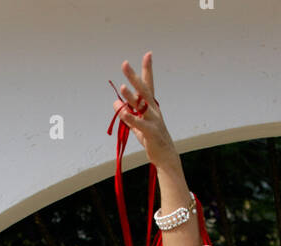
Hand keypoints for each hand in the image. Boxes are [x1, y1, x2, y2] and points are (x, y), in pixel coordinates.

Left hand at [112, 51, 178, 170]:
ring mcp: (154, 120)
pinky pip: (140, 124)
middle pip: (143, 90)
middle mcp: (153, 110)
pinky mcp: (151, 133)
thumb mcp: (136, 125)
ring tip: (122, 87)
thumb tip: (115, 102)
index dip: (147, 70)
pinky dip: (131, 118)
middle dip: (134, 77)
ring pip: (141, 106)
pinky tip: (123, 112)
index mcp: (151, 106)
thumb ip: (126, 113)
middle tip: (124, 64)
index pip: (148, 84)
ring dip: (131, 96)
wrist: (165, 156)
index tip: (148, 54)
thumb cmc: (151, 139)